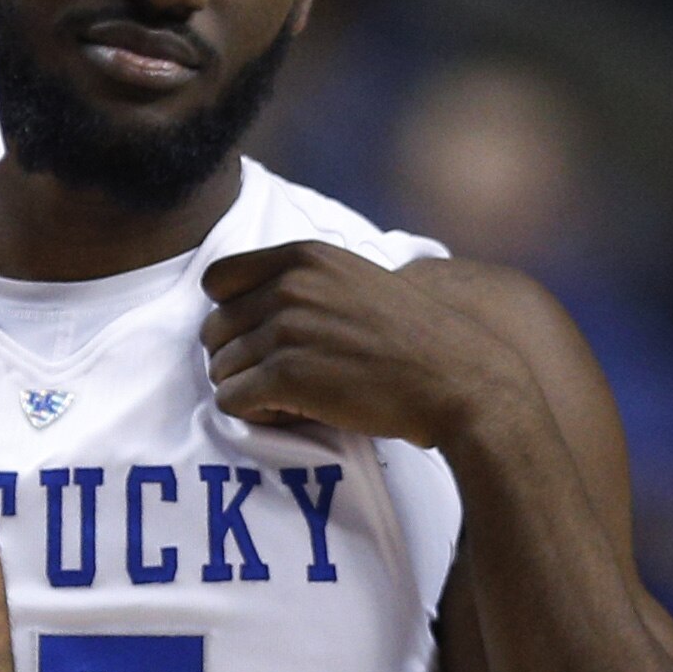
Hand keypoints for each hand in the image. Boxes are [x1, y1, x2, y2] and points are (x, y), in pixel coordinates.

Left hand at [202, 244, 530, 451]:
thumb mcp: (358, 284)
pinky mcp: (286, 375)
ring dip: (250, 391)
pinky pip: (231, 400)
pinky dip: (255, 415)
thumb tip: (250, 307)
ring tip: (296, 398)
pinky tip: (297, 413)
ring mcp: (286, 329)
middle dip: (241, 360)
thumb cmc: (414, 342)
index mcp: (304, 256)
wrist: (458, 381)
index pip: (218, 280)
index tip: (265, 339)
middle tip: (284, 379)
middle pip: (214, 330)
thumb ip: (306, 283)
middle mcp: (289, 285)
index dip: (234, 316)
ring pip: (220, 369)